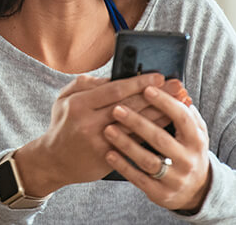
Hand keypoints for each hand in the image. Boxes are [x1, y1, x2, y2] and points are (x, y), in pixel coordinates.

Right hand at [14, 73, 166, 195]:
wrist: (53, 161)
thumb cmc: (63, 124)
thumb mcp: (64, 99)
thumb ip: (87, 84)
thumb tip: (114, 76)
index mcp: (79, 103)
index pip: (115, 89)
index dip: (140, 82)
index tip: (159, 76)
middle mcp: (89, 122)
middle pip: (131, 106)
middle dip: (158, 95)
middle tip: (178, 86)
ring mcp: (100, 142)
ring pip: (137, 125)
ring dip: (162, 113)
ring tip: (181, 104)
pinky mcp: (108, 157)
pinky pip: (135, 143)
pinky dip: (153, 132)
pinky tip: (168, 125)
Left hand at [103, 85, 211, 211]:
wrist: (195, 191)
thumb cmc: (188, 151)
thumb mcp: (195, 132)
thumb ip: (185, 111)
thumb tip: (174, 85)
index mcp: (197, 140)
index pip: (182, 118)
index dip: (165, 102)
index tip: (146, 88)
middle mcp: (188, 160)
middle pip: (161, 139)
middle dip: (138, 122)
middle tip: (117, 109)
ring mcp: (175, 179)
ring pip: (148, 160)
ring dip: (127, 144)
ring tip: (108, 129)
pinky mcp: (161, 193)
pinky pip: (139, 179)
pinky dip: (123, 166)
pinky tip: (109, 153)